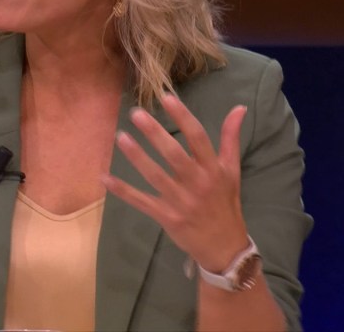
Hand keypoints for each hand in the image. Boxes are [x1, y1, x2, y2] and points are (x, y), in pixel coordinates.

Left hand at [102, 96, 249, 271]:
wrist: (224, 247)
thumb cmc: (225, 203)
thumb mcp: (232, 170)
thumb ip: (231, 138)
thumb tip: (238, 107)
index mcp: (213, 169)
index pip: (198, 137)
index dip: (182, 116)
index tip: (166, 97)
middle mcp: (197, 183)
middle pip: (174, 154)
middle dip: (155, 133)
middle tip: (136, 113)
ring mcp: (180, 201)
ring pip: (155, 176)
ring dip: (137, 157)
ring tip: (120, 137)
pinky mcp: (166, 217)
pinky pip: (141, 201)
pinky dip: (123, 191)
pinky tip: (105, 178)